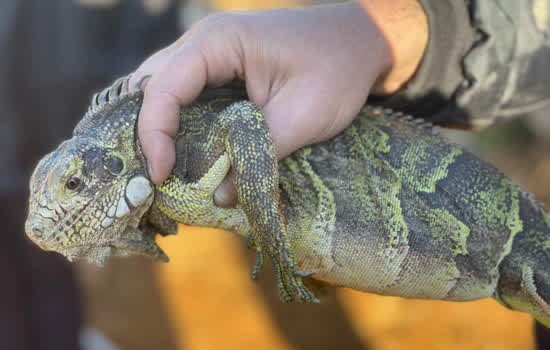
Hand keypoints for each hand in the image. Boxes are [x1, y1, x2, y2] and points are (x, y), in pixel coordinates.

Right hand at [131, 1, 426, 205]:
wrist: (361, 42)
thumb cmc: (337, 70)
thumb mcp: (302, 116)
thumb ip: (259, 156)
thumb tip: (219, 198)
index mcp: (218, 42)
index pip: (163, 88)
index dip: (154, 134)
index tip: (162, 176)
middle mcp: (204, 42)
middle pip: (153, 87)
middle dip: (150, 133)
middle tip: (158, 177)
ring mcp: (211, 53)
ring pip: (165, 91)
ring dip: (162, 129)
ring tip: (166, 169)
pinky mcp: (222, 68)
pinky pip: (187, 94)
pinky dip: (181, 124)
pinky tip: (188, 152)